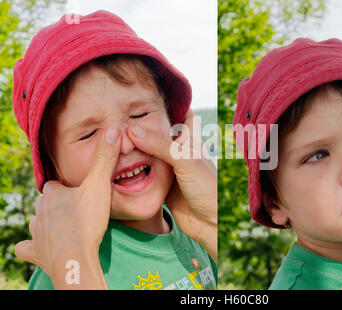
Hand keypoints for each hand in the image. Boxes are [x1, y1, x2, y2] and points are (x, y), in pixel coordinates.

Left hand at [15, 126, 121, 288]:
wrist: (74, 256)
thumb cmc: (87, 221)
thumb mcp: (100, 186)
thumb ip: (105, 159)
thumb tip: (112, 130)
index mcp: (54, 194)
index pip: (55, 186)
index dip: (65, 188)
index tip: (77, 192)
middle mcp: (41, 210)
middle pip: (46, 202)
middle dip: (57, 204)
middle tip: (75, 208)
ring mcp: (37, 231)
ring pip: (37, 222)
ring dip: (47, 222)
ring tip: (63, 226)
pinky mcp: (36, 251)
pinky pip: (27, 247)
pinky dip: (32, 246)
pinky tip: (39, 247)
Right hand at [128, 109, 216, 261]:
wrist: (211, 224)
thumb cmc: (207, 189)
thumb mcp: (185, 162)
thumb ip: (160, 145)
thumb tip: (132, 129)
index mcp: (191, 141)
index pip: (182, 114)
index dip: (170, 104)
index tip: (150, 94)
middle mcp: (180, 152)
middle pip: (161, 133)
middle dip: (145, 125)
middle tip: (120, 115)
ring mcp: (171, 169)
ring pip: (151, 153)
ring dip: (137, 147)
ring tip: (115, 134)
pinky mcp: (163, 186)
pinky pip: (146, 173)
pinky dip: (134, 168)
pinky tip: (119, 163)